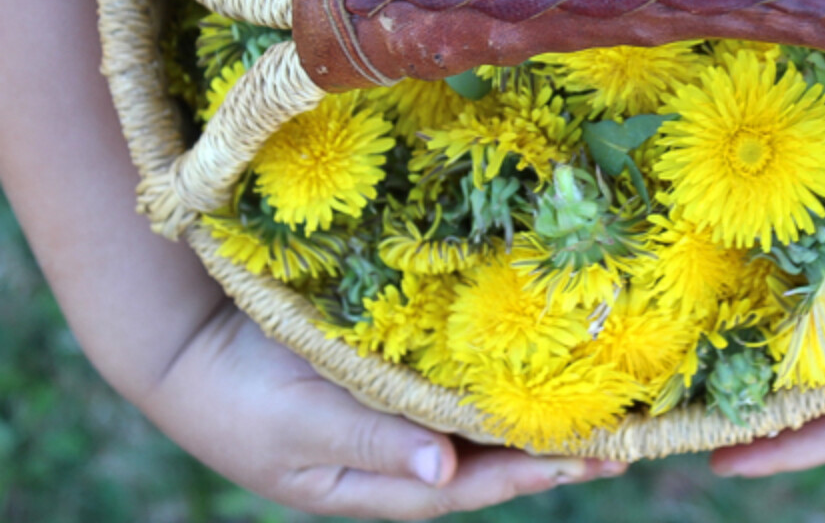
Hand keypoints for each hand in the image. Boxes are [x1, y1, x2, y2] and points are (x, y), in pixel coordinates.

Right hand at [140, 297, 624, 518]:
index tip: (593, 459)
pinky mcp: (388, 375)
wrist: (189, 351)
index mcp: (377, 480)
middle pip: (487, 458)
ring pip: (476, 422)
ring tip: (595, 402)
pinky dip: (492, 378)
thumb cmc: (236, 397)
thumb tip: (444, 474)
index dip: (530, 472)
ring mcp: (394, 416)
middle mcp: (397, 453)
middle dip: (551, 449)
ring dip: (531, 415)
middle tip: (622, 436)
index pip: (469, 485)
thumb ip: (372, 442)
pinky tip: (528, 364)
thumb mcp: (299, 426)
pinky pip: (452, 384)